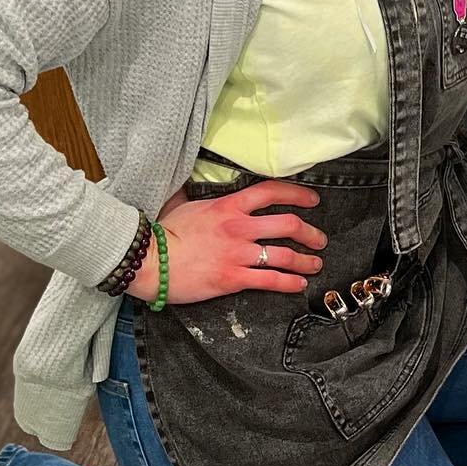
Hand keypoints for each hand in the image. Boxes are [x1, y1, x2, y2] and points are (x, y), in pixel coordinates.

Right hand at [127, 180, 326, 305]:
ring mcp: (238, 254)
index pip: (272, 192)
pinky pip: (271, 281)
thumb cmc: (162, 232)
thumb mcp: (183, 203)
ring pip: (286, 255)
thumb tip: (194, 181)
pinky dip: (290, 283)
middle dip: (311, 233)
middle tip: (319, 238)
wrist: (147, 261)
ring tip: (315, 264)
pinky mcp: (234, 279)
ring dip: (306, 261)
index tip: (312, 199)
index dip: (298, 194)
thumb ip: (198, 192)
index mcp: (229, 206)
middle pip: (289, 224)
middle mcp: (239, 228)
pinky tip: (298, 284)